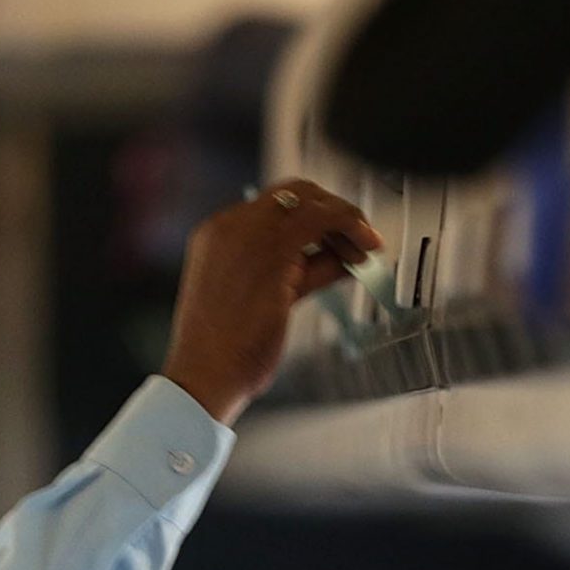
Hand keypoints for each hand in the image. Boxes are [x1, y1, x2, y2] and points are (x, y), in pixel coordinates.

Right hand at [161, 180, 379, 426]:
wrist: (203, 376)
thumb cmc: (224, 350)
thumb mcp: (264, 299)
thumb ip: (298, 271)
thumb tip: (337, 258)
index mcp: (217, 235)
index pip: (274, 204)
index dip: (313, 214)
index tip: (335, 236)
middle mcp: (230, 227)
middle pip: (294, 193)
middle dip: (333, 209)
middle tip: (359, 235)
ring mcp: (249, 236)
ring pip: (311, 201)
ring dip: (347, 218)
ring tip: (366, 245)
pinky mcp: (273, 253)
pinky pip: (322, 221)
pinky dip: (350, 228)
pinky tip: (364, 250)